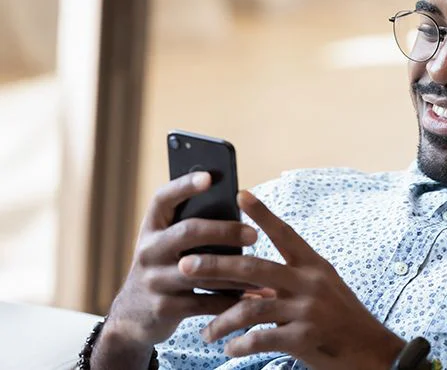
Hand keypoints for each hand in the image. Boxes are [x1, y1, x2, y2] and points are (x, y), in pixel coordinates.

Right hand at [102, 172, 259, 347]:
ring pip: (202, 271)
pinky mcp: (164, 308)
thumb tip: (240, 208)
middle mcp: (148, 250)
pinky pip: (205, 303)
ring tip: (264, 270)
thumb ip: (193, 228)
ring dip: (236, 270)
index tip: (209, 176)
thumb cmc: (166, 267)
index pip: (163, 199)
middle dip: (224, 231)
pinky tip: (253, 297)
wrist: (134, 316)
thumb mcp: (168, 245)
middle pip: (188, 232)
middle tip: (254, 234)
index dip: (184, 186)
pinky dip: (231, 300)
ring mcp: (154, 280)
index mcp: (152, 228)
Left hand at [179, 191, 405, 369]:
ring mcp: (308, 310)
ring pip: (250, 308)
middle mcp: (311, 283)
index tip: (240, 194)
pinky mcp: (304, 338)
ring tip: (206, 333)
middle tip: (185, 265)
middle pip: (254, 269)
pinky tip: (230, 349)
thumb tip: (250, 282)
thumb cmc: (344, 320)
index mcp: (315, 266)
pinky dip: (240, 345)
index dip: (262, 214)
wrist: (372, 352)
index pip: (286, 234)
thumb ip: (290, 283)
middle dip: (215, 266)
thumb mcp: (323, 292)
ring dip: (221, 321)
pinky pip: (260, 339)